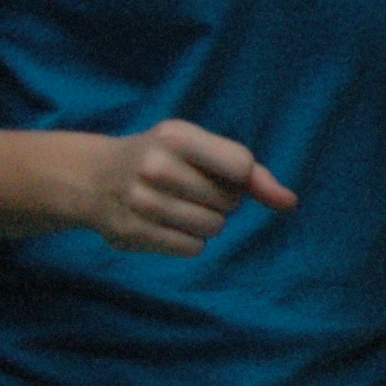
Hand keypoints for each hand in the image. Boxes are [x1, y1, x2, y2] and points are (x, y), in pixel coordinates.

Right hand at [81, 120, 297, 254]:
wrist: (95, 177)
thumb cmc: (165, 158)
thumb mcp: (203, 149)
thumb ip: (252, 173)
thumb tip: (290, 203)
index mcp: (176, 136)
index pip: (242, 167)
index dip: (241, 177)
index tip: (221, 172)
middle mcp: (154, 166)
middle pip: (230, 203)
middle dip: (221, 201)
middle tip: (192, 190)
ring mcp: (139, 201)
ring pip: (213, 228)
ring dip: (207, 223)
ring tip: (181, 207)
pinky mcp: (131, 233)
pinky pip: (193, 249)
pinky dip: (190, 241)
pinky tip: (167, 224)